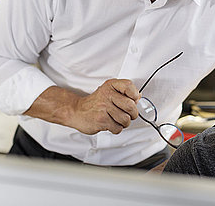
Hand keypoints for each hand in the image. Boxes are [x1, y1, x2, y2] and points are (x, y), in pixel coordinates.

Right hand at [24, 79, 140, 134]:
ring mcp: (103, 108)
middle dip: (133, 114)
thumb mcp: (108, 91)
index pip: (129, 86)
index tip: (133, 100)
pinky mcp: (101, 120)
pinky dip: (116, 129)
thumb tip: (138, 97)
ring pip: (125, 119)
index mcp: (110, 86)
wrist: (76, 111)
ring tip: (118, 120)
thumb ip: (124, 93)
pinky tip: (110, 124)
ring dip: (124, 123)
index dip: (134, 95)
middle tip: (128, 115)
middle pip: (131, 106)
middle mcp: (107, 95)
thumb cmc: (94, 103)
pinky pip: (117, 128)